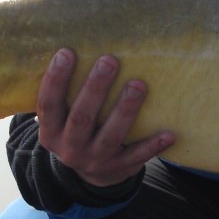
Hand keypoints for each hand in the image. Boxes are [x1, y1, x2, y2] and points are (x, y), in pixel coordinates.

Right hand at [36, 49, 174, 187]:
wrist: (91, 175)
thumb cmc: (77, 129)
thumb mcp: (62, 118)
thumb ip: (66, 93)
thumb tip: (75, 43)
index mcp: (51, 132)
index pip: (49, 104)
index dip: (56, 79)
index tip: (66, 52)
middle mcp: (70, 148)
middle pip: (81, 118)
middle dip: (95, 88)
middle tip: (109, 60)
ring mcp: (95, 160)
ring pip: (111, 135)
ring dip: (125, 110)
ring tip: (138, 85)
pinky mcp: (119, 168)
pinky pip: (138, 156)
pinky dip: (153, 146)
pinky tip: (169, 134)